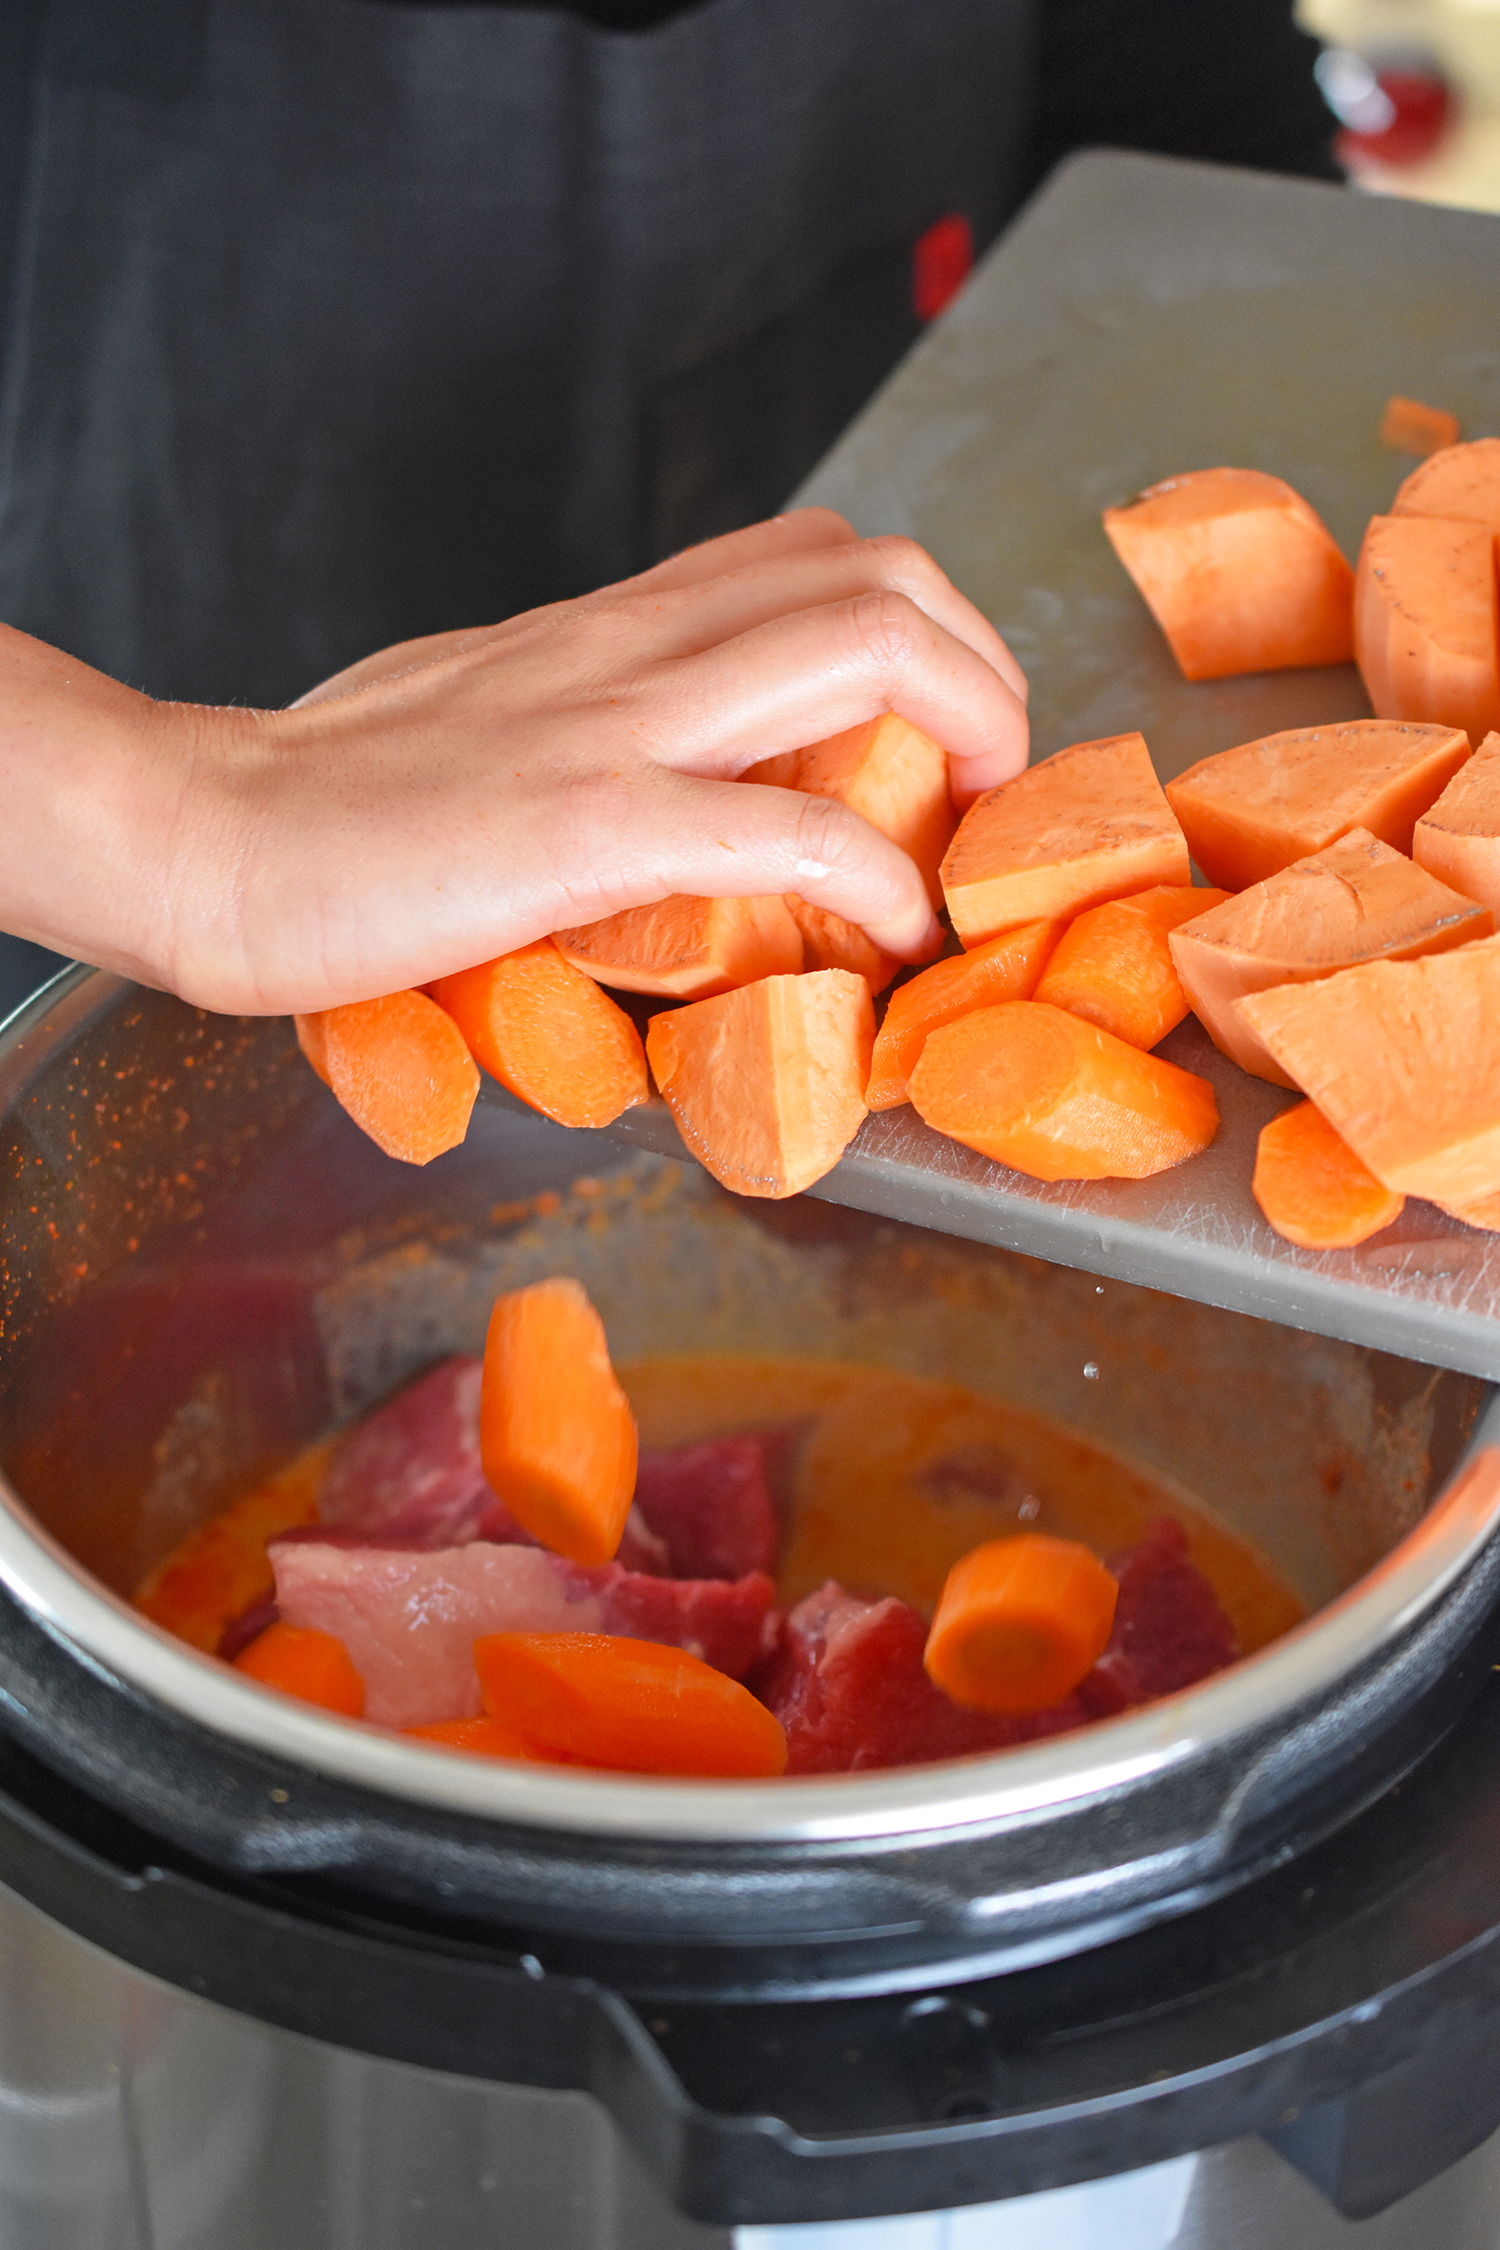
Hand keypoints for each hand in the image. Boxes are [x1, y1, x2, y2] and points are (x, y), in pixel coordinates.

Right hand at [0, 510, 1027, 1013]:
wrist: (203, 839)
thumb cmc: (321, 799)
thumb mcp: (475, 713)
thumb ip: (576, 717)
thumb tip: (650, 773)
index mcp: (607, 628)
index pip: (814, 557)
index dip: (926, 635)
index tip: (939, 746)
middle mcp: (629, 648)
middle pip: (881, 574)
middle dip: (983, 675)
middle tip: (981, 793)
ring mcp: (612, 726)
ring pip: (861, 645)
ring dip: (968, 741)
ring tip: (964, 855)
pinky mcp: (583, 829)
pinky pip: (784, 833)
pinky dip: (877, 889)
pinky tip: (891, 942)